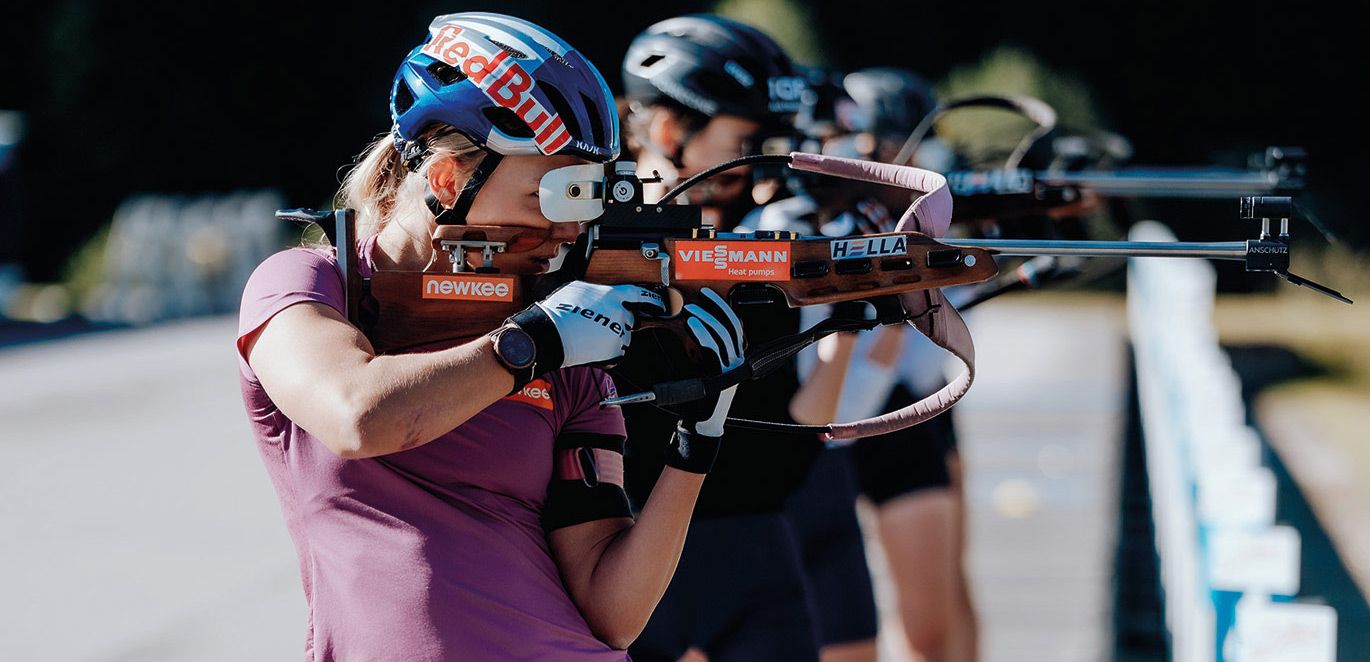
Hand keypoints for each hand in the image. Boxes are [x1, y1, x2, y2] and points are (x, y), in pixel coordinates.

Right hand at [508, 282, 665, 372]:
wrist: (551, 334)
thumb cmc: (559, 310)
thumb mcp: (577, 288)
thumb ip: (595, 289)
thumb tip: (597, 292)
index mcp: (612, 295)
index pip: (640, 294)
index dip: (652, 299)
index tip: (660, 304)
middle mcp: (620, 313)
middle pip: (630, 318)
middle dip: (619, 321)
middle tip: (600, 325)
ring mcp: (619, 332)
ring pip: (624, 336)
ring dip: (612, 337)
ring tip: (591, 337)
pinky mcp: (614, 350)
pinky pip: (616, 352)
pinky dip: (607, 352)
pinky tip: (592, 348)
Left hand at [666, 288, 745, 473]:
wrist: (702, 425)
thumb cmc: (697, 401)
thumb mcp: (699, 372)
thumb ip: (698, 354)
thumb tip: (686, 332)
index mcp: (733, 358)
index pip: (733, 326)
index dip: (722, 309)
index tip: (708, 296)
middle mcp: (737, 361)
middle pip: (732, 326)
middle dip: (717, 307)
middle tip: (703, 294)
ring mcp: (733, 368)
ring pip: (725, 335)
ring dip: (708, 318)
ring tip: (692, 309)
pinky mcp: (726, 375)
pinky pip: (716, 349)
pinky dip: (704, 334)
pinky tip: (692, 325)